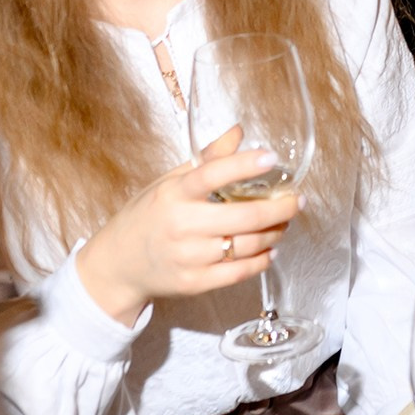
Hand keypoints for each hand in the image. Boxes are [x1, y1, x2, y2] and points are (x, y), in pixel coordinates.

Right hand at [72, 127, 300, 325]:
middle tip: (296, 200)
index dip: (243, 165)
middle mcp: (181, 225)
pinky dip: (261, 261)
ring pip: (246, 245)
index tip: (271, 158)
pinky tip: (270, 250)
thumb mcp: (169, 182)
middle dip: (278, 208)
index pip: (211, 174)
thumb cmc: (147, 217)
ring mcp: (188, 257)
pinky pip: (238, 273)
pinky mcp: (193, 283)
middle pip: (242, 216)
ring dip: (274, 234)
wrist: (117, 264)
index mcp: (174, 194)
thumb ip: (206, 160)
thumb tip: (238, 131)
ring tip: (284, 224)